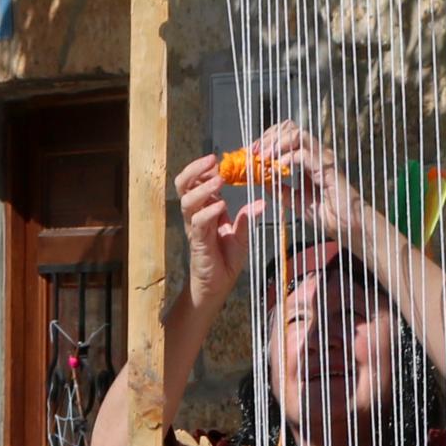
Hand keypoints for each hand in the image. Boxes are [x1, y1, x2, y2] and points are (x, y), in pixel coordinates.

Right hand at [173, 151, 248, 293]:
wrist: (217, 286)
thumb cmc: (225, 261)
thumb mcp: (241, 236)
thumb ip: (246, 218)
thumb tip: (261, 203)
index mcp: (205, 209)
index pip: (197, 182)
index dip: (204, 169)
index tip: (219, 159)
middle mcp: (196, 215)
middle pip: (184, 185)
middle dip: (195, 170)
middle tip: (212, 160)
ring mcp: (194, 228)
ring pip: (187, 201)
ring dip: (203, 187)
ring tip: (220, 178)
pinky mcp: (197, 242)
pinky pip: (197, 222)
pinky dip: (208, 211)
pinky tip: (221, 205)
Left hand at [239, 120, 355, 235]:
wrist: (347, 227)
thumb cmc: (328, 215)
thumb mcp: (295, 201)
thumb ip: (280, 189)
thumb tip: (263, 179)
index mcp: (309, 159)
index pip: (286, 134)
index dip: (267, 139)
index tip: (253, 151)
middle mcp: (316, 154)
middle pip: (290, 128)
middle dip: (269, 137)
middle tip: (255, 151)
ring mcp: (323, 159)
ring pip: (298, 134)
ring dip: (276, 143)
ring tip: (264, 157)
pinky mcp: (327, 168)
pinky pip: (305, 154)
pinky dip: (288, 158)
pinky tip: (278, 168)